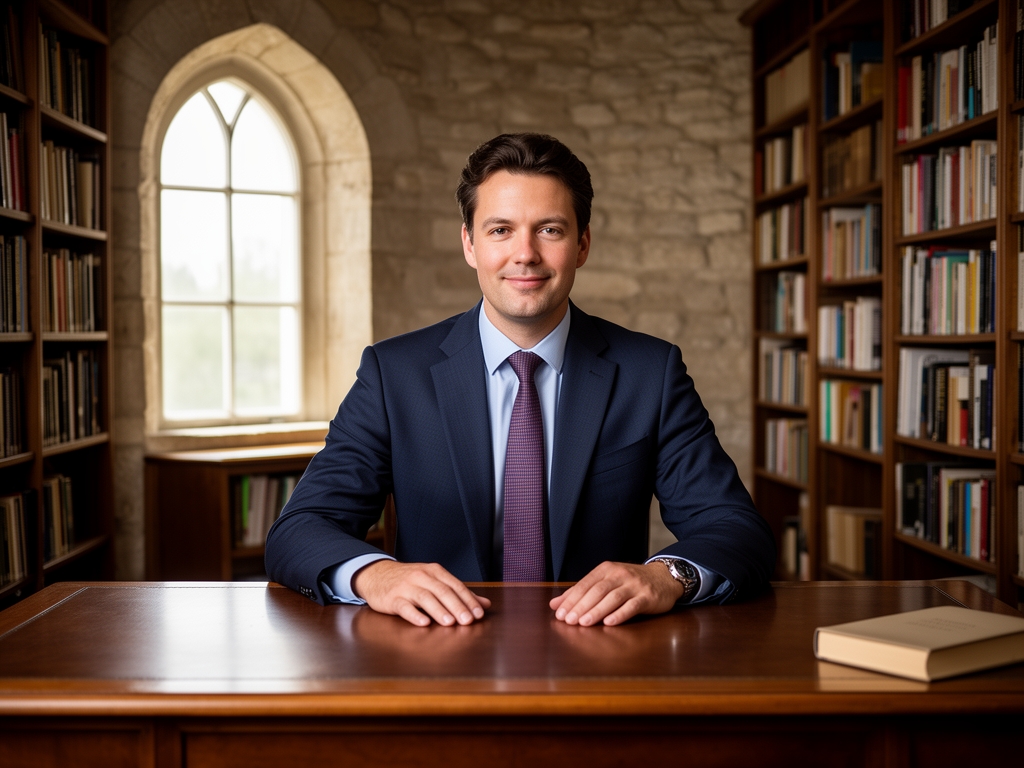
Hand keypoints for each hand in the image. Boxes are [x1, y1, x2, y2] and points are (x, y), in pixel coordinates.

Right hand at [352, 560, 490, 626]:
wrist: (377, 575)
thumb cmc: (410, 580)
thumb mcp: (434, 582)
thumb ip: (459, 593)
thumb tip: (485, 604)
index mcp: (435, 572)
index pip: (455, 586)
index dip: (468, 599)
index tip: (479, 613)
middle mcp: (422, 577)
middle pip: (442, 591)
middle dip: (457, 606)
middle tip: (468, 620)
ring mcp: (406, 587)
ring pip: (425, 598)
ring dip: (439, 610)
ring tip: (450, 622)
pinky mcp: (392, 598)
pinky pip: (404, 606)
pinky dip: (415, 615)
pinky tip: (424, 623)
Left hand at [549, 561, 684, 626]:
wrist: (663, 578)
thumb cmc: (630, 582)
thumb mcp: (606, 581)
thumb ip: (581, 592)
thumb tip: (555, 604)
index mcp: (606, 569)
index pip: (585, 584)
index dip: (572, 598)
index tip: (560, 613)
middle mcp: (619, 575)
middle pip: (597, 590)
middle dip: (581, 606)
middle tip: (569, 620)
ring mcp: (634, 585)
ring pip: (613, 598)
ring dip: (597, 611)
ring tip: (584, 623)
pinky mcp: (647, 597)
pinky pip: (632, 606)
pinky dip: (620, 614)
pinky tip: (609, 623)